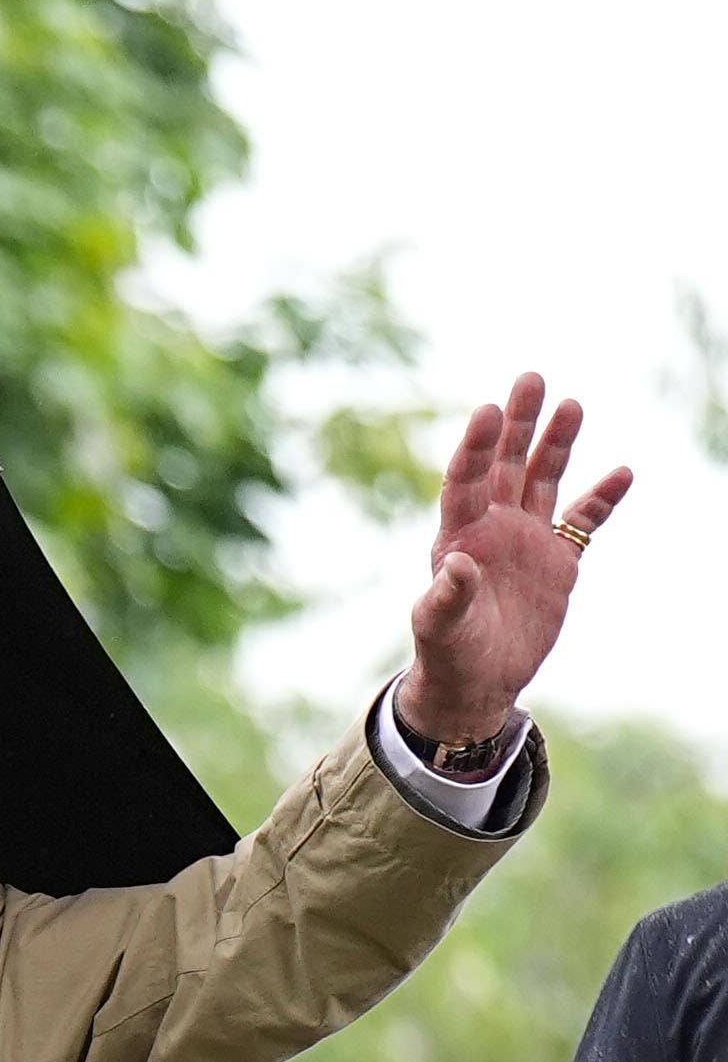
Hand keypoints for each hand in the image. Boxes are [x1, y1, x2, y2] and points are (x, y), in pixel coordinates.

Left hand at [397, 373, 631, 749]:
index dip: (477, 446)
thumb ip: (445, 597)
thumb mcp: (440, 628)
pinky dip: (601, 498)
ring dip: (557, 444)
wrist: (477, 682)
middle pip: (506, 465)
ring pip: (543, 481)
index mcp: (458, 537)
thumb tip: (456, 565)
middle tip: (531, 379)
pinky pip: (583, 521)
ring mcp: (526, 541)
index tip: (488, 410)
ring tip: (572, 404)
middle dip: (518, 424)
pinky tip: (621, 472)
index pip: (466, 480)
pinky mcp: (556, 561)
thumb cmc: (448, 655)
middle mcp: (491, 529)